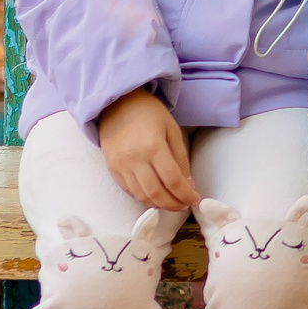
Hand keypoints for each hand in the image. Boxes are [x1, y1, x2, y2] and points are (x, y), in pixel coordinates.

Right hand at [96, 89, 197, 211]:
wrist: (117, 103)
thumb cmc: (149, 113)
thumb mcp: (172, 129)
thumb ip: (180, 157)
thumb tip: (188, 184)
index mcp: (153, 147)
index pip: (172, 180)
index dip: (185, 194)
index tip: (195, 199)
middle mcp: (134, 160)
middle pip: (156, 192)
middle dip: (173, 204)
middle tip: (185, 205)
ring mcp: (120, 166)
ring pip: (141, 196)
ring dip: (159, 204)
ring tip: (172, 203)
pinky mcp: (112, 169)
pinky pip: (129, 190)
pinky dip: (144, 197)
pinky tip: (155, 197)